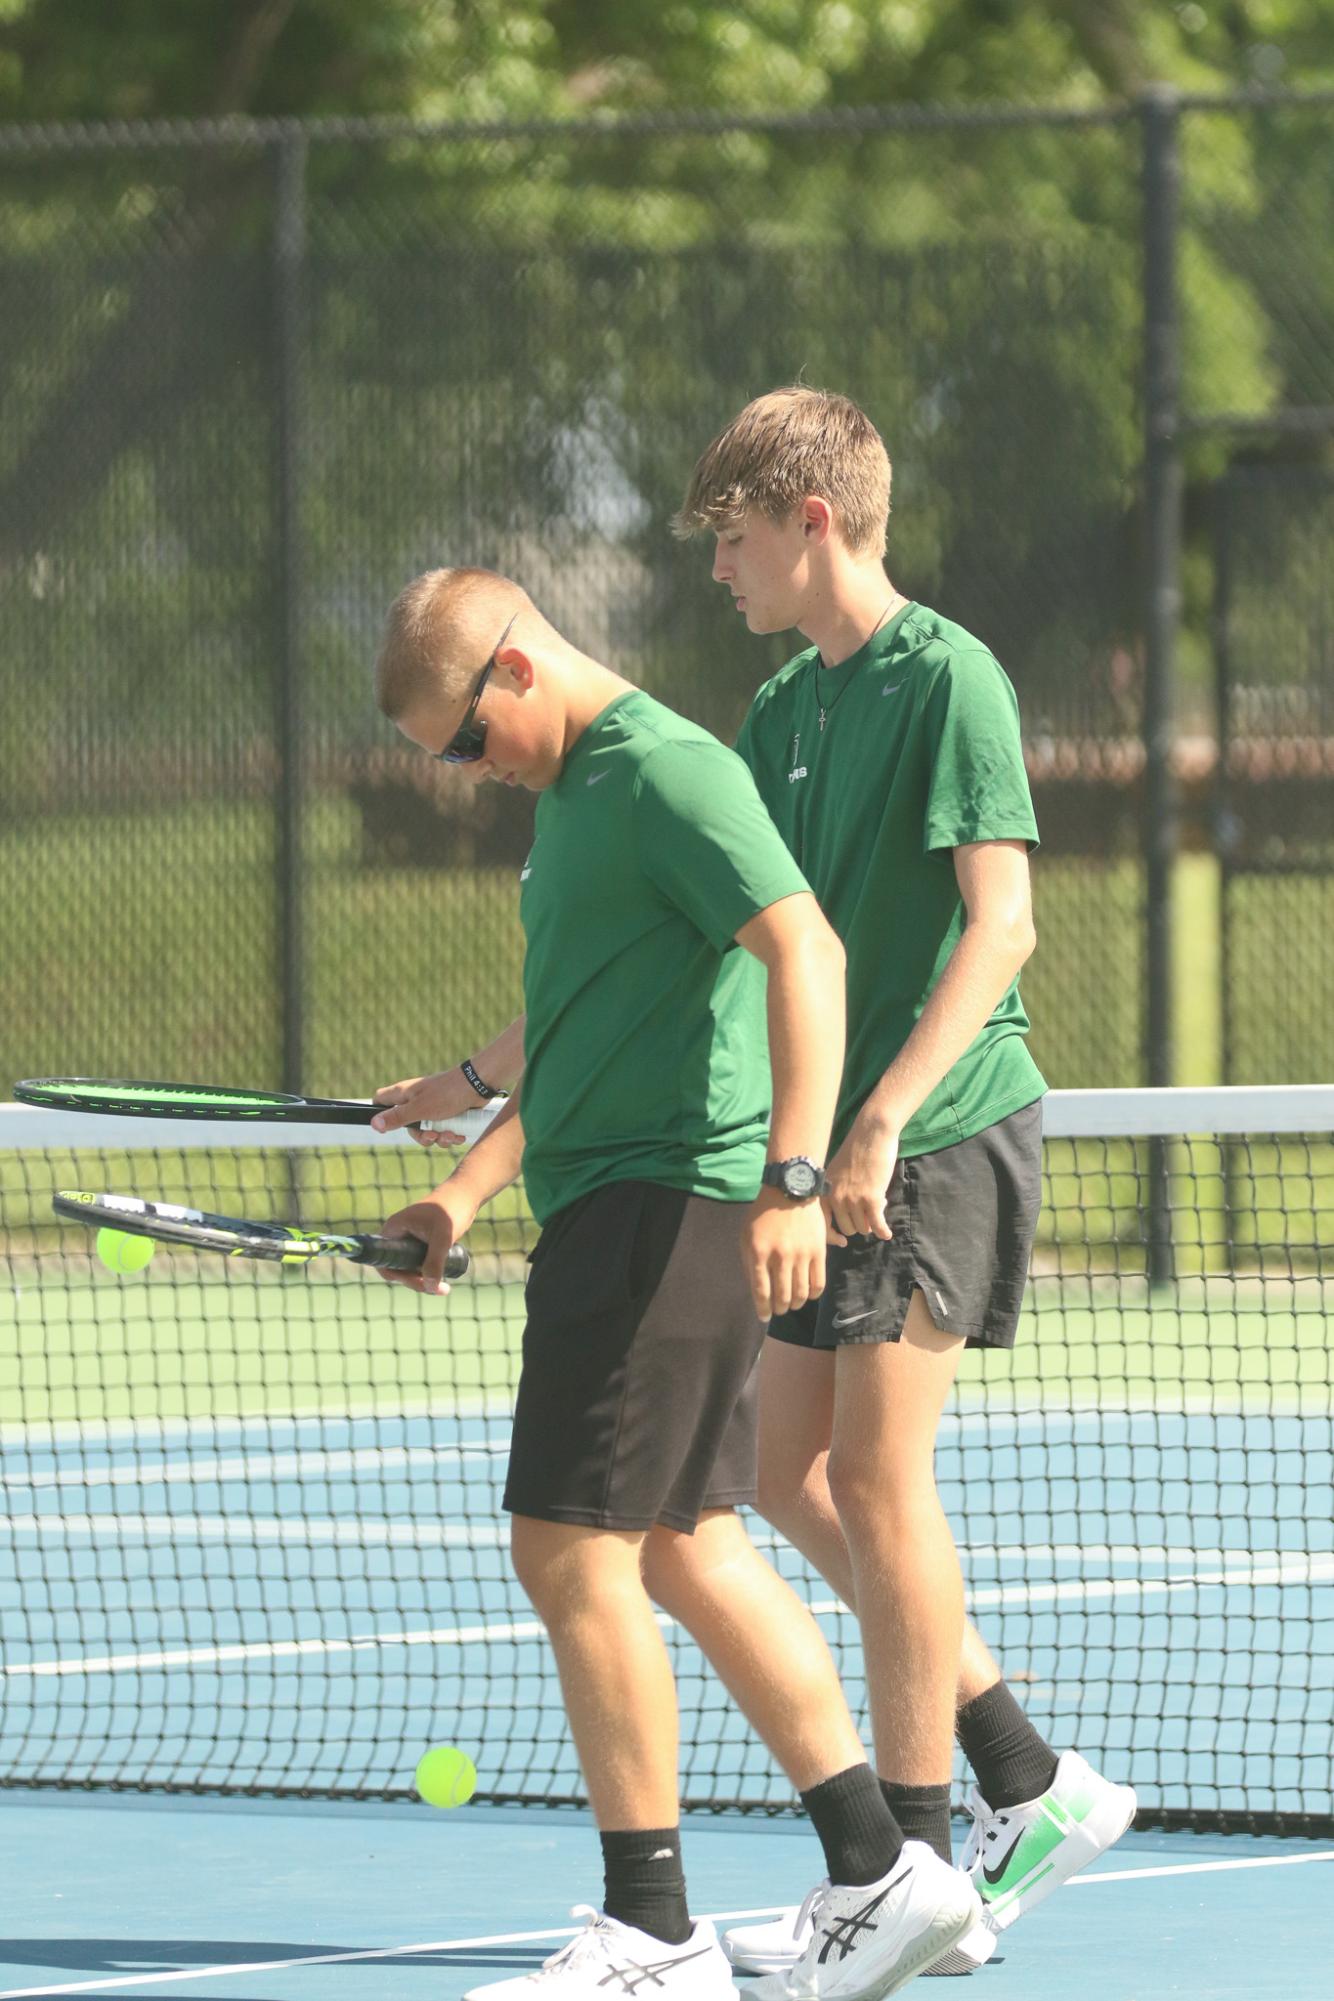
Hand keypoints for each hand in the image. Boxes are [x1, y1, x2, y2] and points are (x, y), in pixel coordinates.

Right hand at [371, 1070, 480, 1146]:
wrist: (477, 1086)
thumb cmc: (447, 1094)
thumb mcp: (420, 1109)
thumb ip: (397, 1117)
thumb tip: (374, 1124)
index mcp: (403, 1094)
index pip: (380, 1102)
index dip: (380, 1115)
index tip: (388, 1126)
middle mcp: (414, 1100)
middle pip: (407, 1126)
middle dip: (422, 1136)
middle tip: (433, 1135)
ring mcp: (430, 1106)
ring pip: (427, 1130)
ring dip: (439, 1137)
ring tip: (451, 1135)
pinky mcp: (445, 1112)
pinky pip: (442, 1130)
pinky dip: (449, 1135)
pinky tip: (458, 1135)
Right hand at [378, 1184, 477, 1294]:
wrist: (466, 1194)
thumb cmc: (451, 1210)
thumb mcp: (443, 1238)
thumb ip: (435, 1262)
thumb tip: (429, 1287)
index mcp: (393, 1230)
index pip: (384, 1261)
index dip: (398, 1276)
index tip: (419, 1281)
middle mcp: (397, 1236)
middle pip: (397, 1268)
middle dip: (415, 1282)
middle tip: (439, 1289)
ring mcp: (408, 1239)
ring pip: (409, 1268)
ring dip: (424, 1280)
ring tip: (444, 1288)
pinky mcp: (420, 1243)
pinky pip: (418, 1263)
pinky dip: (428, 1274)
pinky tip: (442, 1283)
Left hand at [742, 1188, 827, 1319]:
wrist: (790, 1190)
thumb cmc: (763, 1214)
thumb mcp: (746, 1235)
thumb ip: (748, 1263)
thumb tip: (756, 1290)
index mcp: (758, 1253)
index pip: (761, 1291)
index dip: (763, 1309)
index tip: (764, 1316)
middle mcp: (780, 1256)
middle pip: (782, 1296)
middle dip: (779, 1308)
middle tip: (778, 1309)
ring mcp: (801, 1255)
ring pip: (801, 1293)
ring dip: (796, 1304)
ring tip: (792, 1304)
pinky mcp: (818, 1251)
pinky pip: (818, 1283)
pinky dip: (813, 1294)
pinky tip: (808, 1295)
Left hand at [826, 1108, 898, 1242]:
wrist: (871, 1134)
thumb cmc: (856, 1151)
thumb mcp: (836, 1173)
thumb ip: (836, 1194)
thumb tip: (847, 1219)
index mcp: (824, 1192)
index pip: (823, 1225)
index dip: (833, 1237)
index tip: (842, 1242)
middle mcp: (835, 1197)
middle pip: (848, 1228)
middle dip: (859, 1223)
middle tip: (869, 1209)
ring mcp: (852, 1199)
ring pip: (863, 1227)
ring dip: (872, 1221)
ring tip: (879, 1203)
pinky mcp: (871, 1198)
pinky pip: (877, 1224)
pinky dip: (883, 1231)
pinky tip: (887, 1234)